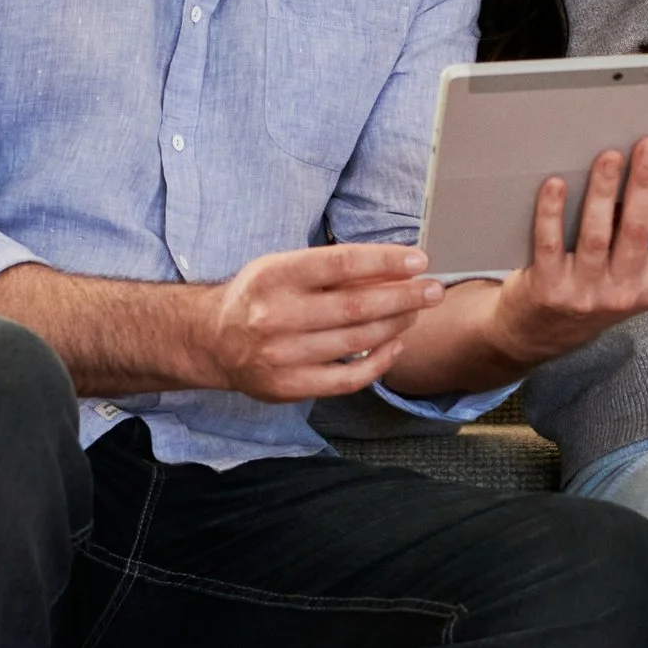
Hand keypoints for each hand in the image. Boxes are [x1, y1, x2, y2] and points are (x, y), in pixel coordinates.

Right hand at [201, 241, 443, 400]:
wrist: (213, 341)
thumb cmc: (258, 296)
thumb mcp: (282, 267)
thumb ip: (329, 268)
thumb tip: (391, 267)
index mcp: (275, 276)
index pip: (341, 264)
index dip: (385, 261)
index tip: (419, 260)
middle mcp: (276, 315)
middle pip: (357, 306)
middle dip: (404, 297)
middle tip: (434, 290)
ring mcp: (283, 355)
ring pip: (357, 340)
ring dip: (396, 325)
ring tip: (416, 312)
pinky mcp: (290, 386)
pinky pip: (348, 378)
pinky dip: (379, 362)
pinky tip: (395, 345)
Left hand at [485, 138, 647, 370]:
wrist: (544, 334)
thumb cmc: (606, 296)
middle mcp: (624, 290)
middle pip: (638, 231)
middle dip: (645, 186)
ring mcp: (585, 291)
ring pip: (596, 236)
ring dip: (602, 193)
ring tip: (608, 155)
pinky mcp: (547, 288)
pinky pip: (549, 245)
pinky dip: (551, 214)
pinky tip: (555, 183)